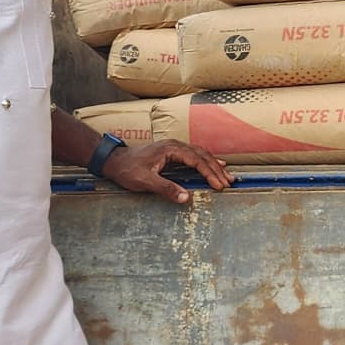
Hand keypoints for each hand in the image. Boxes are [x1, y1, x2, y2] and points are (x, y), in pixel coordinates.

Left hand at [102, 140, 232, 202]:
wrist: (114, 161)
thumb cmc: (128, 170)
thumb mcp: (145, 181)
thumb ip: (166, 188)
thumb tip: (185, 198)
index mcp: (171, 149)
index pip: (196, 160)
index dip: (210, 173)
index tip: (219, 185)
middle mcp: (175, 146)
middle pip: (202, 156)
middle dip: (217, 170)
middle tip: (229, 183)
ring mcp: (174, 148)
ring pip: (200, 155)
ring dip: (214, 165)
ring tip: (227, 176)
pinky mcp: (172, 153)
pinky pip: (195, 156)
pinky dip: (207, 162)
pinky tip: (215, 165)